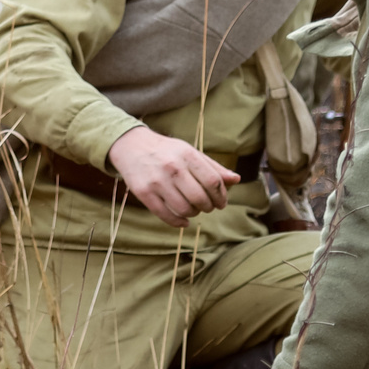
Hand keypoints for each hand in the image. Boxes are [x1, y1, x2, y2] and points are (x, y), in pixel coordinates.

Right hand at [106, 126, 238, 226]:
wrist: (131, 146)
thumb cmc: (167, 151)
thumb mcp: (190, 153)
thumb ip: (213, 167)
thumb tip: (236, 179)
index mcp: (188, 155)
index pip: (213, 181)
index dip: (221, 196)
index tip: (221, 202)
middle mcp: (173, 168)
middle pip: (200, 198)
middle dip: (208, 207)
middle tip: (207, 207)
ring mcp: (157, 181)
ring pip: (184, 209)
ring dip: (194, 214)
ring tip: (193, 210)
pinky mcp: (144, 193)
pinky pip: (165, 215)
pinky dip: (178, 223)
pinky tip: (183, 221)